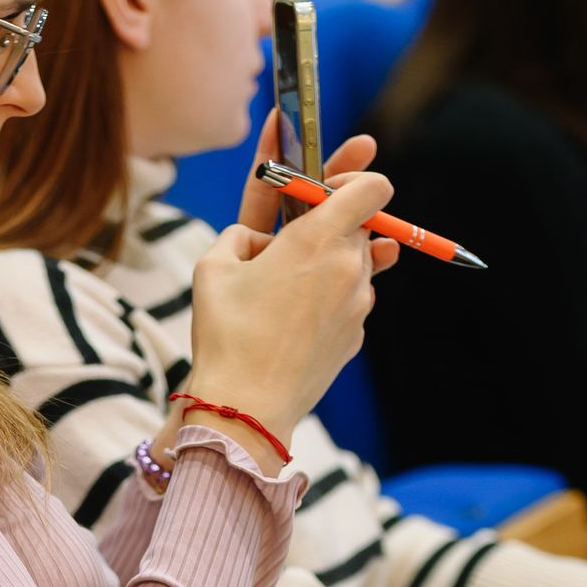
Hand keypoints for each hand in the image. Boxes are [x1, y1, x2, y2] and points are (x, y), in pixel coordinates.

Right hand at [182, 113, 396, 461]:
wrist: (247, 409)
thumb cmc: (226, 333)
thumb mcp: (214, 266)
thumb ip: (241, 235)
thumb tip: (258, 239)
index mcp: (318, 239)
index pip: (372, 187)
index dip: (354, 178)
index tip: (326, 188)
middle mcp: (349, 267)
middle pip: (359, 225)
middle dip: (328, 224)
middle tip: (289, 237)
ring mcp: (358, 305)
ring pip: (354, 264)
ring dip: (327, 263)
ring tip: (285, 283)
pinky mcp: (355, 336)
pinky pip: (346, 301)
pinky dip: (326, 299)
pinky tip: (290, 319)